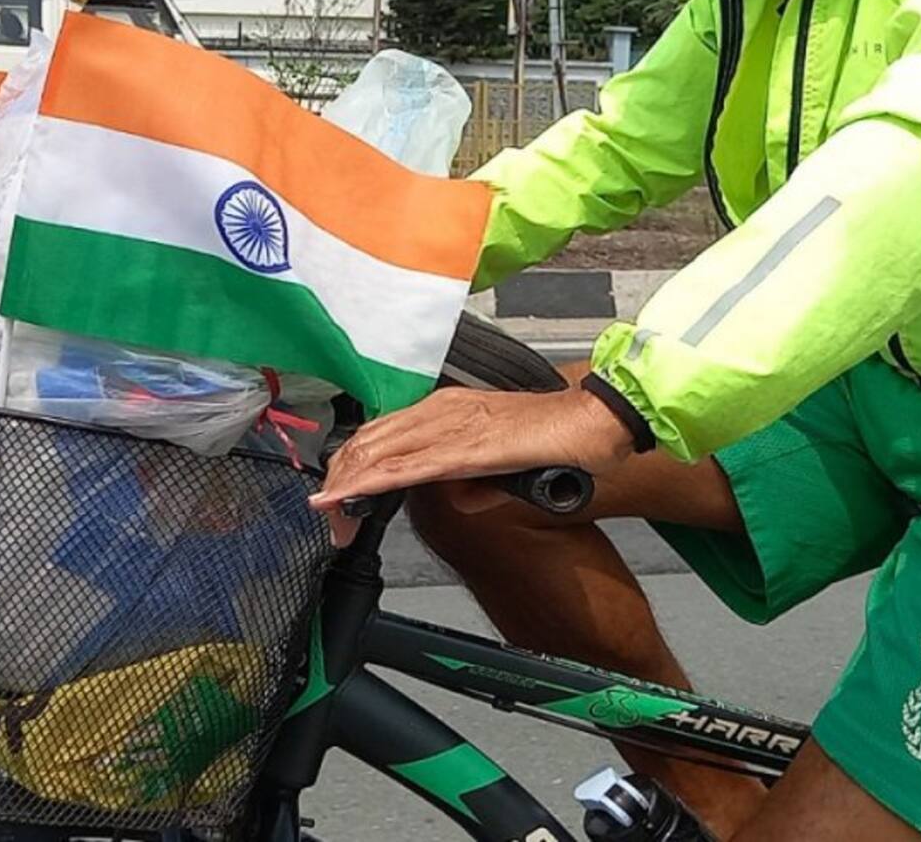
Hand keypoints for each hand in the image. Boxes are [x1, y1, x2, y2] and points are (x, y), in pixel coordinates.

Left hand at [308, 383, 634, 546]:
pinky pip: (405, 465)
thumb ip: (479, 479)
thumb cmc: (561, 437)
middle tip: (327, 512)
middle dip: (341, 477)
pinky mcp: (464, 446)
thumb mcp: (507, 463)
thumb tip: (460, 499)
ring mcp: (452, 425)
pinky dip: (368, 481)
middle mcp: (444, 409)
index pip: (385, 433)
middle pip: (371, 440)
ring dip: (346, 482)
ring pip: (379, 450)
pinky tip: (345, 494)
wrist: (595, 421)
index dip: (354, 463)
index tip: (337, 493)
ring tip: (326, 509)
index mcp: (451, 408)